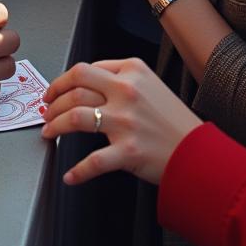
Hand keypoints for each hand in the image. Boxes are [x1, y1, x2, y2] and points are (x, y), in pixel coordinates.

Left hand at [41, 59, 201, 185]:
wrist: (200, 153)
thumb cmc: (173, 120)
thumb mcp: (150, 85)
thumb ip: (120, 79)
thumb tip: (84, 84)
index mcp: (131, 71)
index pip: (84, 69)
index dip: (62, 81)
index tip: (54, 92)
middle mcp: (126, 92)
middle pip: (75, 88)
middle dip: (53, 100)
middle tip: (46, 110)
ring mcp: (126, 121)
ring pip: (75, 117)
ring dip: (55, 126)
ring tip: (48, 133)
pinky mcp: (128, 151)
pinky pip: (92, 161)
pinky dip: (77, 171)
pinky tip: (70, 175)